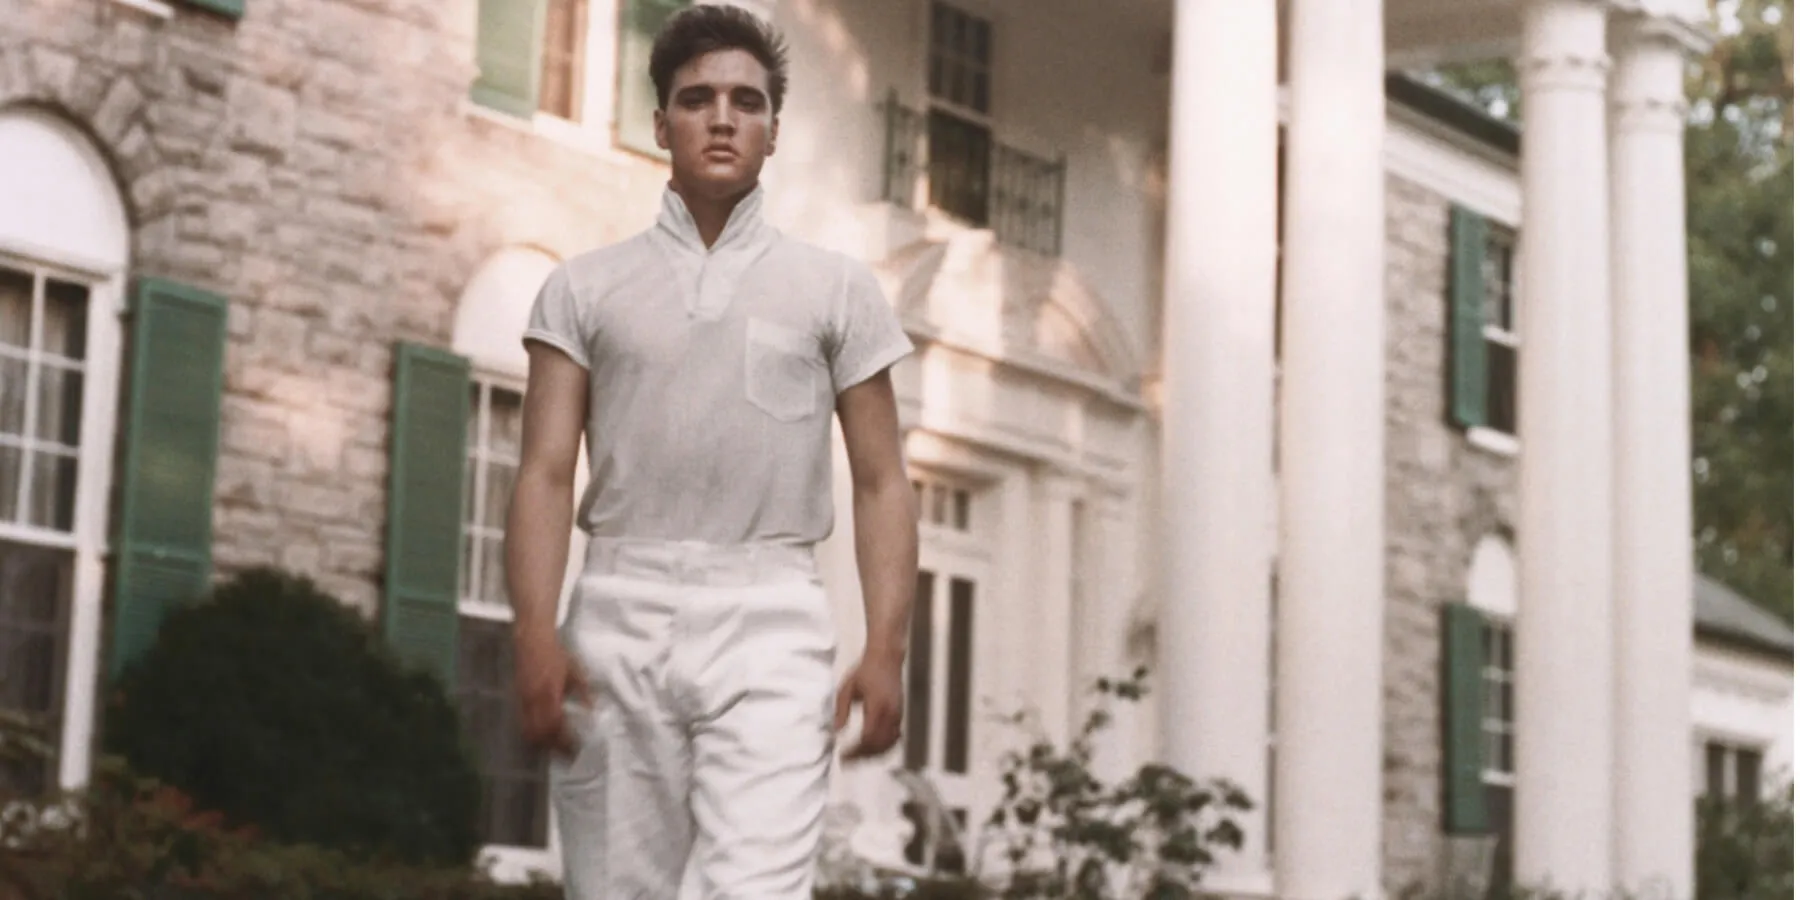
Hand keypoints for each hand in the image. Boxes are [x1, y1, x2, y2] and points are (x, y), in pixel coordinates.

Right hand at [514, 630, 592, 757]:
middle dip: (553, 748)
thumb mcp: (576, 672)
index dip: (564, 741)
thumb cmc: (556, 655)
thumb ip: (584, 693)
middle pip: (539, 735)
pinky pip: (524, 723)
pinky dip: (534, 734)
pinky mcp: (518, 700)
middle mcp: (533, 701)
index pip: (555, 726)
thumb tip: (593, 711)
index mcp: (549, 694)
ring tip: (557, 750)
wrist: (532, 640)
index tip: (576, 749)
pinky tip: (545, 736)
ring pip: (528, 732)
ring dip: (542, 744)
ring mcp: (523, 701)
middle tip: (568, 755)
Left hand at [834, 653, 903, 761]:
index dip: (856, 751)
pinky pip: (894, 738)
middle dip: (863, 757)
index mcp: (876, 706)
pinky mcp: (899, 715)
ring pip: (889, 744)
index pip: (868, 737)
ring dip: (873, 755)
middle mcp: (890, 713)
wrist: (886, 657)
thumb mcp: (846, 688)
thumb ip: (841, 710)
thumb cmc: (865, 670)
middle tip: (847, 762)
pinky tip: (872, 750)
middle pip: (879, 745)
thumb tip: (837, 731)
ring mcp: (897, 715)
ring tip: (857, 759)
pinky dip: (884, 748)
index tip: (842, 756)